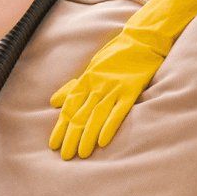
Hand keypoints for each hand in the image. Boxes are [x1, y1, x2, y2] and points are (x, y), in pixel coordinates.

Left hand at [49, 0, 196, 159]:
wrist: (143, 39)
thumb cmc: (116, 55)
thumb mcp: (91, 69)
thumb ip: (73, 87)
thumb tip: (54, 102)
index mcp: (86, 80)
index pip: (69, 107)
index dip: (61, 127)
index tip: (53, 144)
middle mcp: (97, 85)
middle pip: (80, 114)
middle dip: (71, 136)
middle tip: (65, 155)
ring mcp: (114, 87)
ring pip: (96, 116)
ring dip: (87, 136)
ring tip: (82, 154)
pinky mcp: (131, 89)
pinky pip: (118, 111)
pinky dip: (109, 127)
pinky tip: (102, 141)